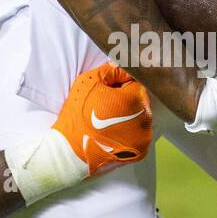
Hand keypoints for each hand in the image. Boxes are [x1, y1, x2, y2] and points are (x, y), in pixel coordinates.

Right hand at [5, 64, 151, 203]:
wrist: (69, 152)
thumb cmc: (78, 115)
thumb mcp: (88, 82)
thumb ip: (110, 69)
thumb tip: (123, 65)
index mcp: (136, 99)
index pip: (136, 82)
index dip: (120, 85)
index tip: (106, 92)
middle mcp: (146, 118)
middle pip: (139, 101)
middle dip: (125, 101)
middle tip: (104, 107)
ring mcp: (145, 137)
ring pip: (140, 119)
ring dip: (128, 117)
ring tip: (107, 122)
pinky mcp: (140, 152)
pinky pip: (138, 135)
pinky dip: (128, 133)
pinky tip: (111, 134)